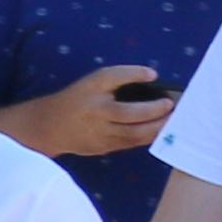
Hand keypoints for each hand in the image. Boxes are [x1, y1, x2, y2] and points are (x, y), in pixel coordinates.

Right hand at [1, 62, 177, 162]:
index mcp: (90, 90)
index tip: (153, 74)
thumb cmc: (77, 100)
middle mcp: (95, 112)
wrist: (49, 126)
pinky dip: (148, 136)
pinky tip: (159, 130)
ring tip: (173, 120)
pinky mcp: (104, 147)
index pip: (113, 77)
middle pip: (130, 113)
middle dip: (155, 110)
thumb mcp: (92, 83)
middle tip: (171, 105)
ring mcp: (99, 132)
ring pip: (135, 133)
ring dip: (158, 127)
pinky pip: (132, 143)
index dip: (135, 74)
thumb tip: (152, 77)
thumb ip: (119, 78)